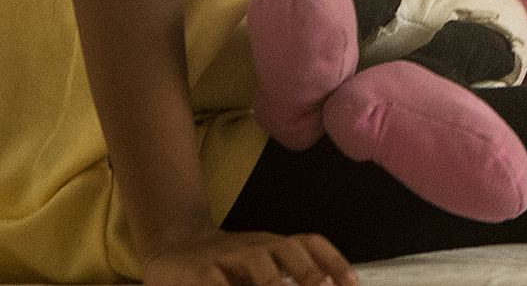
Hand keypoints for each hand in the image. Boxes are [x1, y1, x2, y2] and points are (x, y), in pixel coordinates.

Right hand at [144, 227, 355, 285]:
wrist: (174, 246)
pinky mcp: (199, 271)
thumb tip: (325, 284)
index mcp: (274, 247)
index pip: (311, 244)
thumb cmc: (226, 265)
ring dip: (274, 282)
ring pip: (258, 262)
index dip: (334, 261)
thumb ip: (286, 277)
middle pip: (289, 250)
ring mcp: (227, 256)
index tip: (352, 284)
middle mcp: (255, 247)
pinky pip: (217, 282)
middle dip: (308, 273)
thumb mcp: (259, 268)